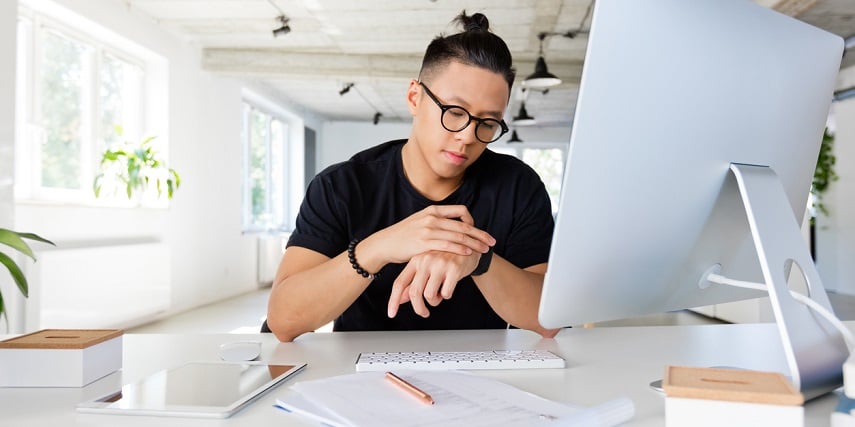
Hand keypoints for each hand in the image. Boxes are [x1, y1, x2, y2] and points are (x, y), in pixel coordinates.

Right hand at [366, 205, 494, 267]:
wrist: (385, 243)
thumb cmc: (403, 236)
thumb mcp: (420, 222)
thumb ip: (436, 222)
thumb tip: (451, 227)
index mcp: (433, 210)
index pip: (460, 211)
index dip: (474, 221)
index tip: (480, 232)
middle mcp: (432, 217)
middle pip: (463, 225)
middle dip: (480, 234)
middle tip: (492, 242)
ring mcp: (428, 229)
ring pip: (458, 236)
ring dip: (474, 243)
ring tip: (485, 250)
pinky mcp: (424, 242)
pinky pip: (447, 245)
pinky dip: (460, 248)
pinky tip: (469, 253)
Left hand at [387, 250, 479, 317]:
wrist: (469, 246)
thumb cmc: (445, 259)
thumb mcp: (427, 268)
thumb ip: (413, 283)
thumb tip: (400, 299)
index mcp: (415, 260)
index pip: (399, 283)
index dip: (394, 300)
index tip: (391, 314)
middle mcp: (425, 260)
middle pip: (414, 292)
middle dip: (419, 308)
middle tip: (424, 313)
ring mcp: (439, 264)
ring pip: (429, 294)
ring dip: (435, 301)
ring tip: (440, 294)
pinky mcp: (454, 268)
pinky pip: (446, 293)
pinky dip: (447, 295)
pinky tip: (450, 287)